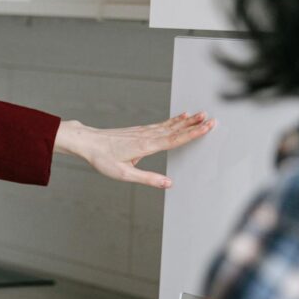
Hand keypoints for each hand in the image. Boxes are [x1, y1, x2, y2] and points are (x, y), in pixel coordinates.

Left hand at [54, 112, 214, 188]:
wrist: (87, 142)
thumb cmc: (102, 158)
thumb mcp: (124, 174)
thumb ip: (147, 179)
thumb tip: (168, 184)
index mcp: (145, 146)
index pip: (174, 139)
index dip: (192, 133)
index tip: (207, 127)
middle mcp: (146, 136)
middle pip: (175, 130)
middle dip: (194, 124)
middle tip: (211, 118)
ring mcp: (142, 131)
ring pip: (169, 125)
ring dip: (186, 120)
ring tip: (201, 114)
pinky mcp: (139, 130)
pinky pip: (160, 124)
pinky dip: (173, 120)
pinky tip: (180, 117)